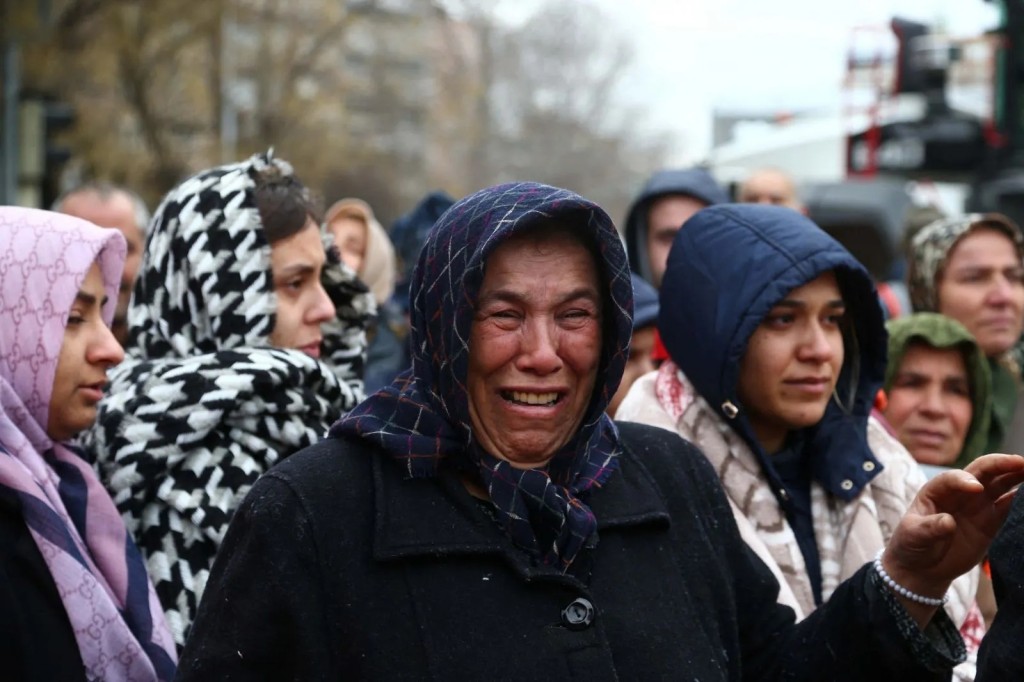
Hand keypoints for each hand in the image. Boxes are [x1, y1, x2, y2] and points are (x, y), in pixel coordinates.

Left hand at [884, 454, 1023, 602]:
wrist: (922, 566)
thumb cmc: (912, 545)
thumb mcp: (913, 536)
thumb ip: (929, 528)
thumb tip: (948, 523)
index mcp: (937, 490)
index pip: (953, 478)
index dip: (964, 480)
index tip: (976, 488)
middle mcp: (960, 493)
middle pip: (982, 472)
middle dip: (1000, 464)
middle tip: (1021, 462)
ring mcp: (977, 505)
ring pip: (1000, 485)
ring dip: (1016, 476)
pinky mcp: (991, 522)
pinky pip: (1008, 507)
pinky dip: (1021, 501)